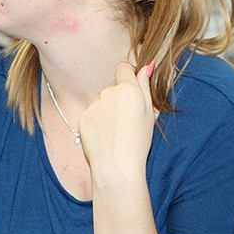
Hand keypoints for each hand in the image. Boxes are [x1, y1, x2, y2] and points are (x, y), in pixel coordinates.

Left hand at [79, 62, 156, 181]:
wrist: (116, 167)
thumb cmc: (138, 142)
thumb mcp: (149, 113)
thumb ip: (145, 87)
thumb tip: (145, 67)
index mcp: (127, 88)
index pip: (123, 67)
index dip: (128, 75)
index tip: (132, 87)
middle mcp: (108, 92)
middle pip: (113, 85)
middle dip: (120, 95)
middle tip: (128, 118)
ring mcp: (93, 104)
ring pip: (102, 100)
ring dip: (108, 108)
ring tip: (116, 130)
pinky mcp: (83, 117)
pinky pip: (92, 112)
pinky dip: (98, 120)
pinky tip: (105, 135)